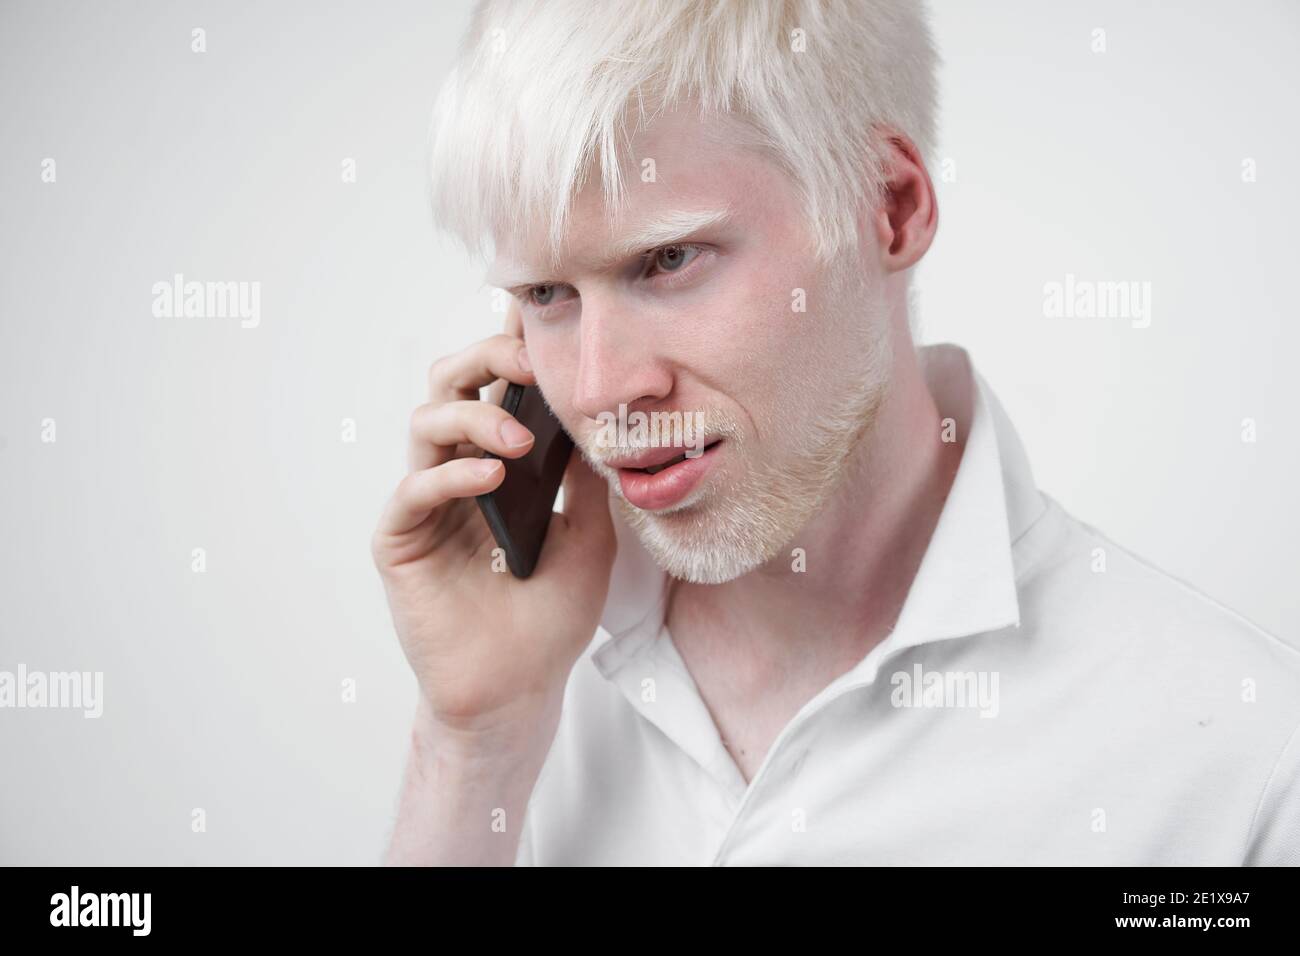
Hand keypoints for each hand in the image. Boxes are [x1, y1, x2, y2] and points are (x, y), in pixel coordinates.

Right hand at [372, 301, 617, 742]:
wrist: (520, 687)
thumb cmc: (550, 616)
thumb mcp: (590, 535)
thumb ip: (586, 477)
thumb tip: (599, 411)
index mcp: (498, 463)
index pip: (497, 389)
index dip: (509, 345)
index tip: (539, 310)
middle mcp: (457, 471)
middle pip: (451, 385)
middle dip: (486, 358)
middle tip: (527, 362)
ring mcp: (426, 503)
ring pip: (426, 423)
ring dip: (474, 416)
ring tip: (519, 442)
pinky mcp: (401, 540)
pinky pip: (414, 489)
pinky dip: (451, 474)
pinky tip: (490, 479)